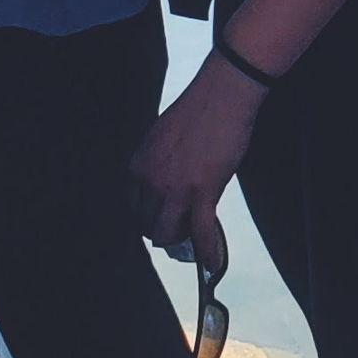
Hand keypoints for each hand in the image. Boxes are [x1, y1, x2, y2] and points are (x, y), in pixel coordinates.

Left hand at [130, 54, 265, 264]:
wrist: (223, 93)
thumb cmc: (200, 107)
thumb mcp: (164, 135)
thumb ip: (159, 162)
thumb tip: (169, 180)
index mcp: (137, 167)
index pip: (134, 207)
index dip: (150, 214)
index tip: (162, 216)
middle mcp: (149, 183)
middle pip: (149, 224)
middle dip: (164, 228)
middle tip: (181, 228)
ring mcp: (175, 190)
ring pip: (169, 233)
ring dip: (181, 238)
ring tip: (194, 238)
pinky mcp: (203, 192)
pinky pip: (202, 231)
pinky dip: (208, 250)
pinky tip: (212, 263)